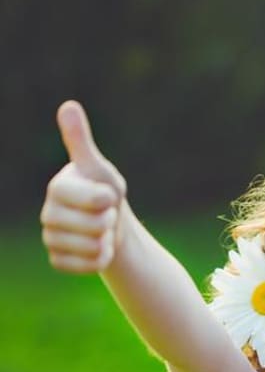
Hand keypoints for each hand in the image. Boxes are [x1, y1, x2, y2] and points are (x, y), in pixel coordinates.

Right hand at [40, 101, 126, 272]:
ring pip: (91, 247)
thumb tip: (68, 106)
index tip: (109, 196)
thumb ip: (81, 141)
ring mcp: (50, 238)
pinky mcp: (57, 260)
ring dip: (106, 240)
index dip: (108, 200)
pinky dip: (100, 259)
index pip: (93, 199)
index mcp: (58, 187)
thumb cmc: (105, 192)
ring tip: (101, 230)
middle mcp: (47, 213)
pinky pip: (86, 265)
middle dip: (110, 221)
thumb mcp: (99, 168)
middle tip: (106, 214)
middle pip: (94, 226)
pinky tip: (97, 248)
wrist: (109, 226)